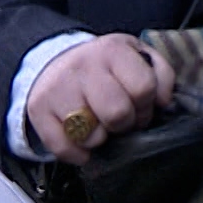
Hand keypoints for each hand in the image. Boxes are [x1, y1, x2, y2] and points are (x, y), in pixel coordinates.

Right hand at [25, 35, 176, 165]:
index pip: (143, 88)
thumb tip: (164, 102)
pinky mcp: (38, 108)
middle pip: (117, 113)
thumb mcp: (137, 57)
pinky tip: (82, 140)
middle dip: (125, 124)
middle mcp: (83, 66)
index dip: (147, 106)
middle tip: (120, 120)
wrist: (57, 61)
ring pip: (90, 135)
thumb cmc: (106, 66)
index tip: (140, 107)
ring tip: (98, 124)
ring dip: (100, 138)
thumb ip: (160, 75)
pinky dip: (77, 153)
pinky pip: (63, 148)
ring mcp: (58, 87)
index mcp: (113, 50)